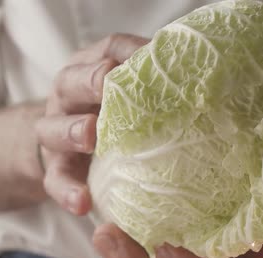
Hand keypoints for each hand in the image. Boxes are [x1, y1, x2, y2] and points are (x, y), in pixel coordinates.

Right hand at [35, 34, 147, 214]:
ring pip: (52, 128)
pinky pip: (55, 180)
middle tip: (104, 83)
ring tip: (89, 137)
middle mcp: (68, 95)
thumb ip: (157, 88)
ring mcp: (56, 132)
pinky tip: (82, 202)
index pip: (109, 51)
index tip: (148, 56)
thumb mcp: (132, 96)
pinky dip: (67, 190)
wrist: (69, 148)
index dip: (126, 52)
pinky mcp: (55, 168)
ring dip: (71, 130)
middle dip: (87, 81)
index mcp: (93, 69)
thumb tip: (211, 87)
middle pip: (71, 81)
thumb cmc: (113, 115)